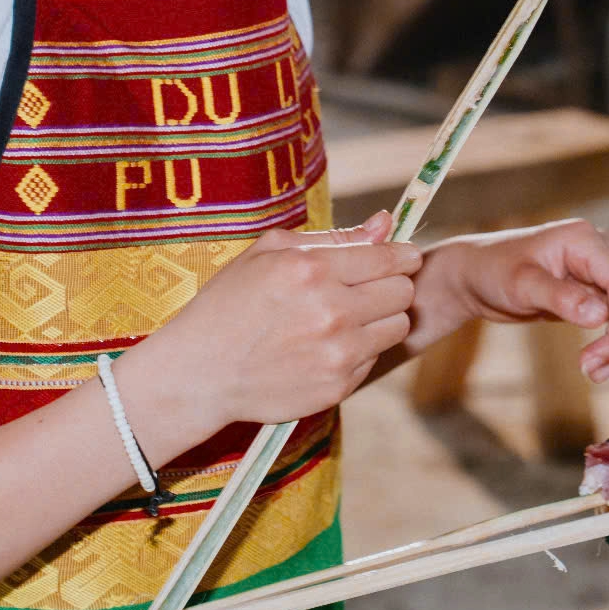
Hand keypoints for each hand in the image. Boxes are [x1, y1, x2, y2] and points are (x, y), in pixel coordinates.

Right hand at [128, 212, 418, 425]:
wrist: (201, 371)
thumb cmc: (231, 303)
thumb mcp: (269, 253)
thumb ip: (334, 237)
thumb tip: (385, 223)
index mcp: (312, 270)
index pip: (389, 258)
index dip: (404, 255)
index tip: (407, 256)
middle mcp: (331, 312)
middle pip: (403, 292)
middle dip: (393, 285)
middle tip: (371, 288)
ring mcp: (337, 353)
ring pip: (398, 327)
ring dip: (383, 319)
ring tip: (350, 317)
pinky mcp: (338, 386)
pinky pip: (375, 358)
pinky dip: (361, 349)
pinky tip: (328, 345)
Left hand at [412, 219, 608, 381]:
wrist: (475, 277)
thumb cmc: (492, 271)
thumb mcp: (521, 285)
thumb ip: (560, 298)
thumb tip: (600, 315)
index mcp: (585, 240)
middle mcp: (600, 252)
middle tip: (593, 370)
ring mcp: (599, 273)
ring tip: (593, 373)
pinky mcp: (595, 293)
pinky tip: (593, 364)